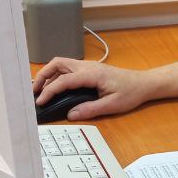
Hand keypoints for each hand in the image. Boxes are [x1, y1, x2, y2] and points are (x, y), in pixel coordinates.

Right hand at [33, 57, 153, 120]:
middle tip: (34, 92)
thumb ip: (90, 110)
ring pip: (61, 64)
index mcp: (92, 74)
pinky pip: (68, 68)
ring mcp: (88, 66)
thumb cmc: (130, 92)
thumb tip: (71, 114)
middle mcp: (87, 66)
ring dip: (48, 74)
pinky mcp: (89, 69)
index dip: (49, 91)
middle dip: (43, 76)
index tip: (40, 101)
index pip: (64, 80)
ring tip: (41, 90)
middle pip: (57, 63)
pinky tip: (54, 87)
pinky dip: (57, 75)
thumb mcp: (112, 105)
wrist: (143, 83)